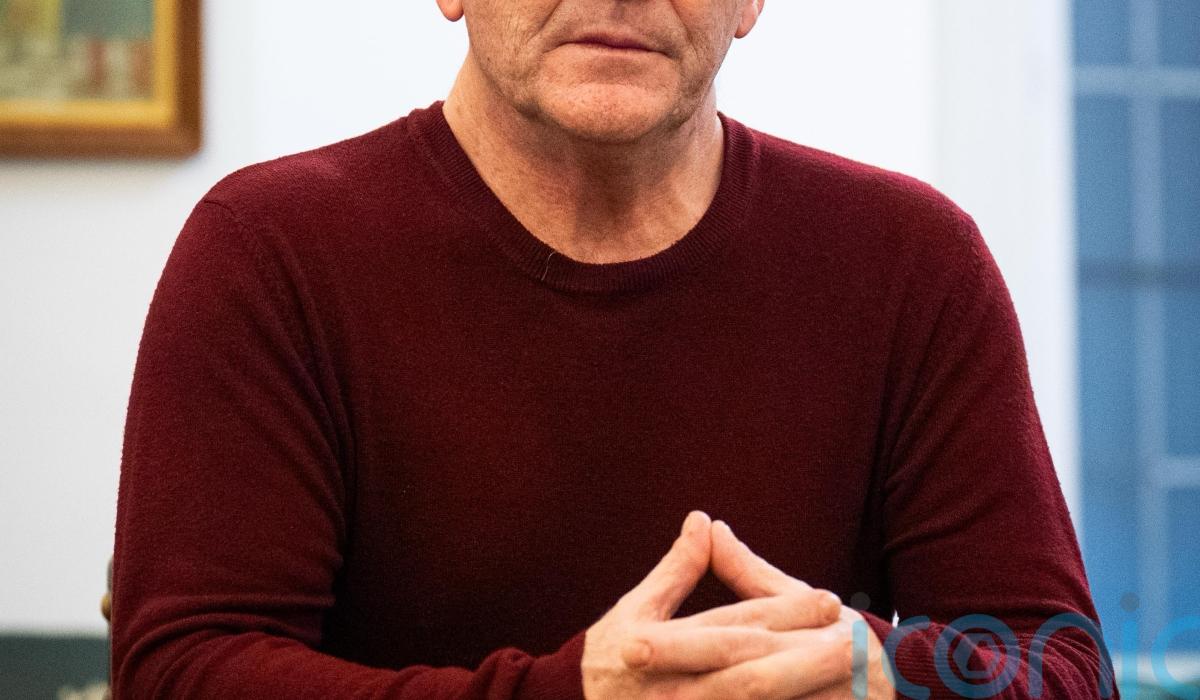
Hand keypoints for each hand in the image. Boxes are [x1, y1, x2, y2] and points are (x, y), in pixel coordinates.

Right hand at [581, 512, 846, 699]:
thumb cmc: (608, 659)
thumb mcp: (637, 609)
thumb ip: (676, 570)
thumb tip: (704, 519)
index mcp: (654, 645)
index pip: (731, 626)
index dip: (782, 614)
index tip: (829, 600)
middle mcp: (670, 690)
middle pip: (748, 676)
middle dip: (804, 659)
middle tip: (853, 642)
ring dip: (800, 694)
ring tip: (852, 680)